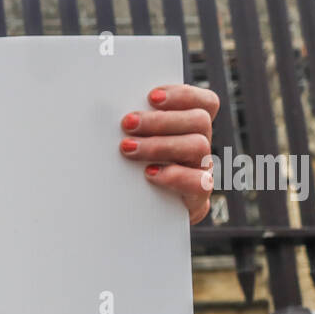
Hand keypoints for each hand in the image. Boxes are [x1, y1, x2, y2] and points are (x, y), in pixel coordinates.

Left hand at [119, 84, 219, 224]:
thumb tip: (108, 106)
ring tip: (128, 148)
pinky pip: (199, 183)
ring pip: (198, 146)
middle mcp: (200, 146)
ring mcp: (201, 171)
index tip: (151, 96)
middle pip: (199, 121)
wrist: (137, 218)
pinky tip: (149, 174)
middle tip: (128, 123)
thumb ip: (135, 124)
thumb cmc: (130, 172)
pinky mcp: (197, 198)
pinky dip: (174, 175)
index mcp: (190, 128)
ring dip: (160, 144)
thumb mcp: (134, 143)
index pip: (206, 103)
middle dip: (160, 120)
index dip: (183, 95)